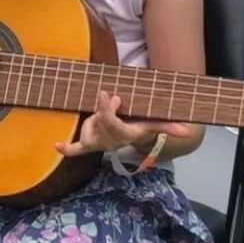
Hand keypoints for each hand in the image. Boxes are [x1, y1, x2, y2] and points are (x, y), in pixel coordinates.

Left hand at [55, 91, 194, 158]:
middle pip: (98, 121)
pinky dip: (67, 148)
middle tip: (113, 99)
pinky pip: (76, 149)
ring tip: (107, 114)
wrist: (127, 137)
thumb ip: (168, 126)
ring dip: (95, 117)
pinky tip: (56, 145)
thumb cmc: (138, 125)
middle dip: (103, 108)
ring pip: (89, 126)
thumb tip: (187, 130)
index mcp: (123, 136)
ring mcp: (97, 143)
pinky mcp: (87, 143)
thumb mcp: (152, 123)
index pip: (111, 123)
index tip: (108, 94)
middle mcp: (108, 142)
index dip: (107, 108)